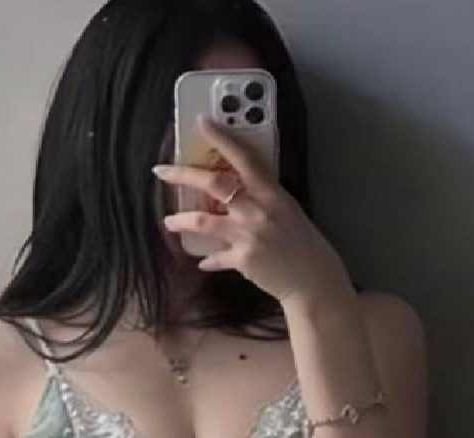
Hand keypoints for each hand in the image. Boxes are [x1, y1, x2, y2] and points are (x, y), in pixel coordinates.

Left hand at [152, 114, 349, 306]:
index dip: (222, 138)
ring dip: (182, 220)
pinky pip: (216, 257)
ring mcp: (249, 235)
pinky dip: (208, 260)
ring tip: (168, 222)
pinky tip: (202, 261)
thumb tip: (235, 190)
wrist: (313, 279)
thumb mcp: (287, 211)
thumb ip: (263, 198)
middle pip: (214, 183)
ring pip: (204, 221)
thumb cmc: (303, 243)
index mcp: (271, 193)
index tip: (201, 122)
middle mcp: (258, 210)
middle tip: (161, 171)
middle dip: (183, 174)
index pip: (244, 158)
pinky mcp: (243, 260)